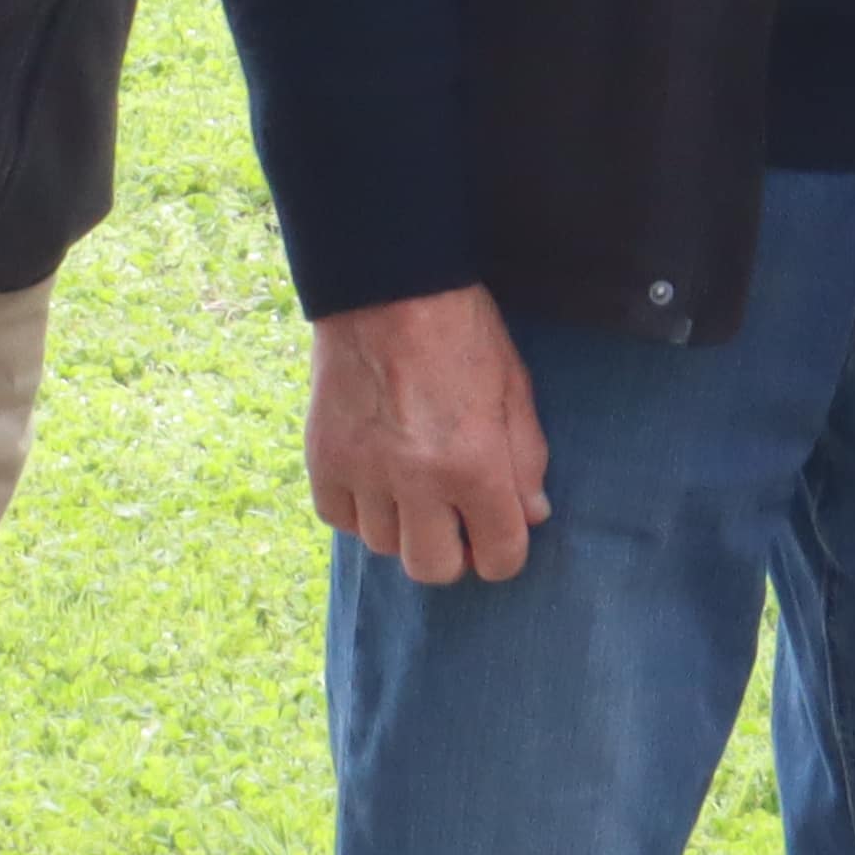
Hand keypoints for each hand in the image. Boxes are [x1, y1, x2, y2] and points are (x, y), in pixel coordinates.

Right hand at [308, 287, 551, 585]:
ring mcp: (363, 473)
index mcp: (474, 463)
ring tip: (411, 483)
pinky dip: (359, 507)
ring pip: (384, 547)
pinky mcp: (323, 461)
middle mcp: (416, 480)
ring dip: (403, 525)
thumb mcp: (513, 387)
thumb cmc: (460, 329)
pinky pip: (340, 519)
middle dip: (452, 550)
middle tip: (453, 516)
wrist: (385, 284)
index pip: (498, 557)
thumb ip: (526, 458)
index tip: (497, 531)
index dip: (503, 550)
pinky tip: (374, 474)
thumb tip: (531, 515)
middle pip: (434, 569)